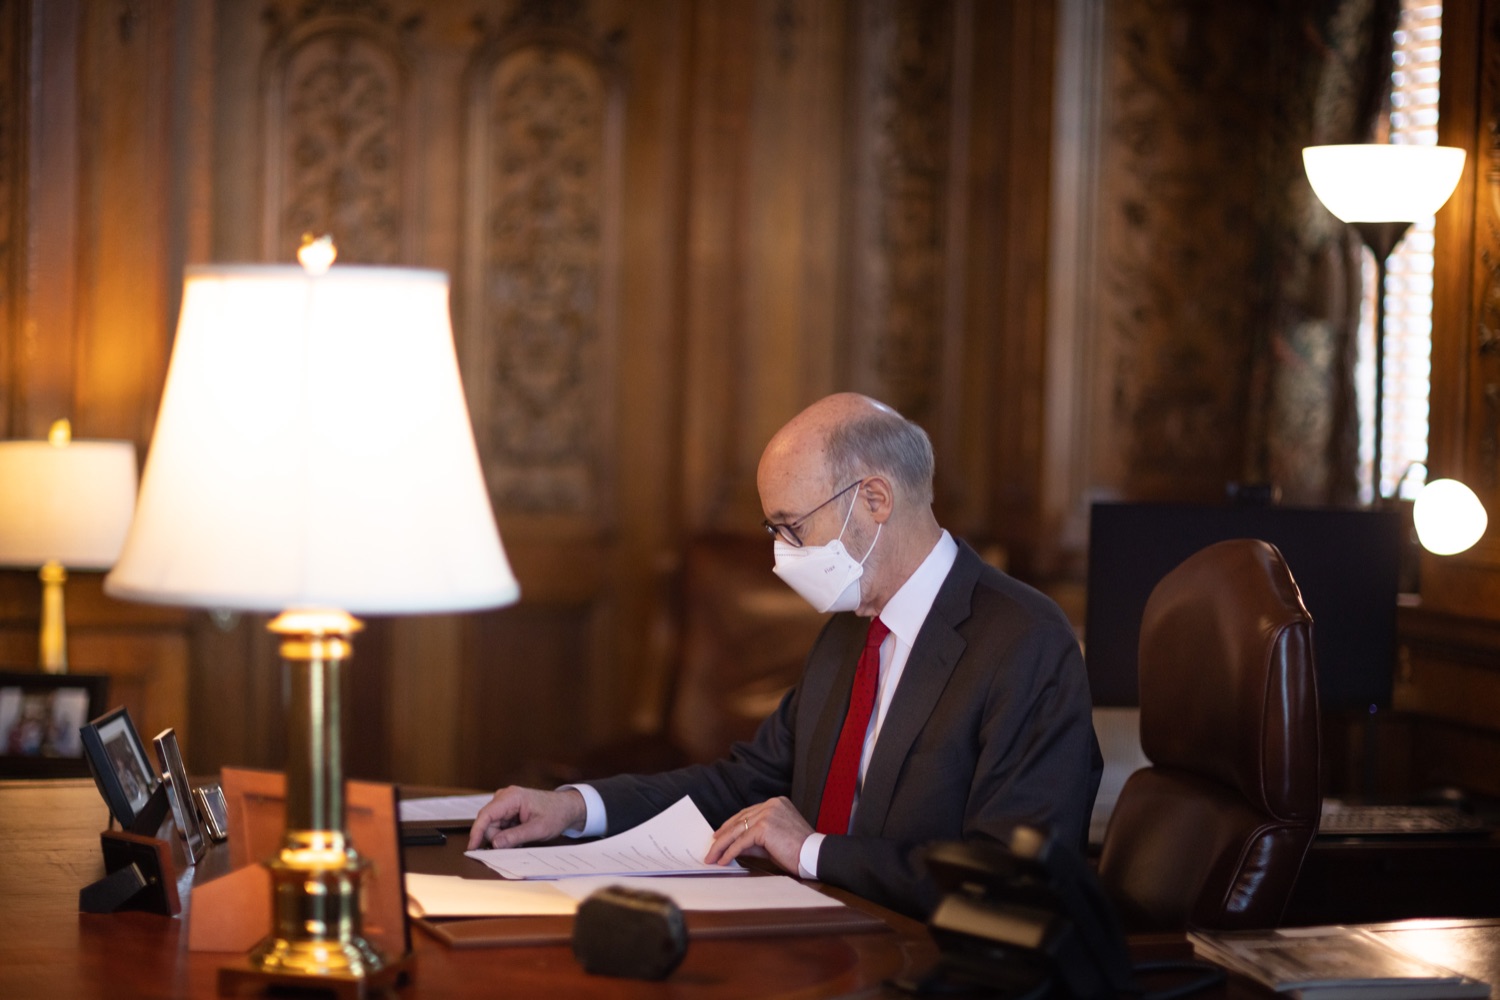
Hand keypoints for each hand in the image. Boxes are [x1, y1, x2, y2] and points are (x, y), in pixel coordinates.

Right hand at [466, 786, 586, 849]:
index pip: (486, 815)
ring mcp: (505, 803)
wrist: (567, 808)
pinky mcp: (508, 810)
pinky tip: (520, 836)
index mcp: (511, 797)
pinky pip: (499, 826)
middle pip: (488, 823)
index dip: (476, 832)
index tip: (472, 848)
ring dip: (503, 838)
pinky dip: (506, 835)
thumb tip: (494, 844)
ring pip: (493, 827)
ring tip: (522, 839)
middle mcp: (505, 797)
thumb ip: (515, 837)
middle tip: (514, 846)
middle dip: (496, 838)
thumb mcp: (538, 829)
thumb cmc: (556, 814)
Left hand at [704, 796, 812, 874]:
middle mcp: (771, 804)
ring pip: (737, 830)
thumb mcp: (772, 842)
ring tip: (712, 857)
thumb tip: (733, 847)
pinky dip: (730, 851)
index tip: (719, 836)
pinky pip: (741, 841)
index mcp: (776, 803)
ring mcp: (768, 813)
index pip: (747, 814)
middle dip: (723, 836)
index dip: (731, 825)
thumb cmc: (798, 850)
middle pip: (740, 820)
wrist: (813, 855)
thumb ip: (754, 841)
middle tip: (711, 848)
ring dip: (722, 845)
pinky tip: (723, 860)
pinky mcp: (764, 826)